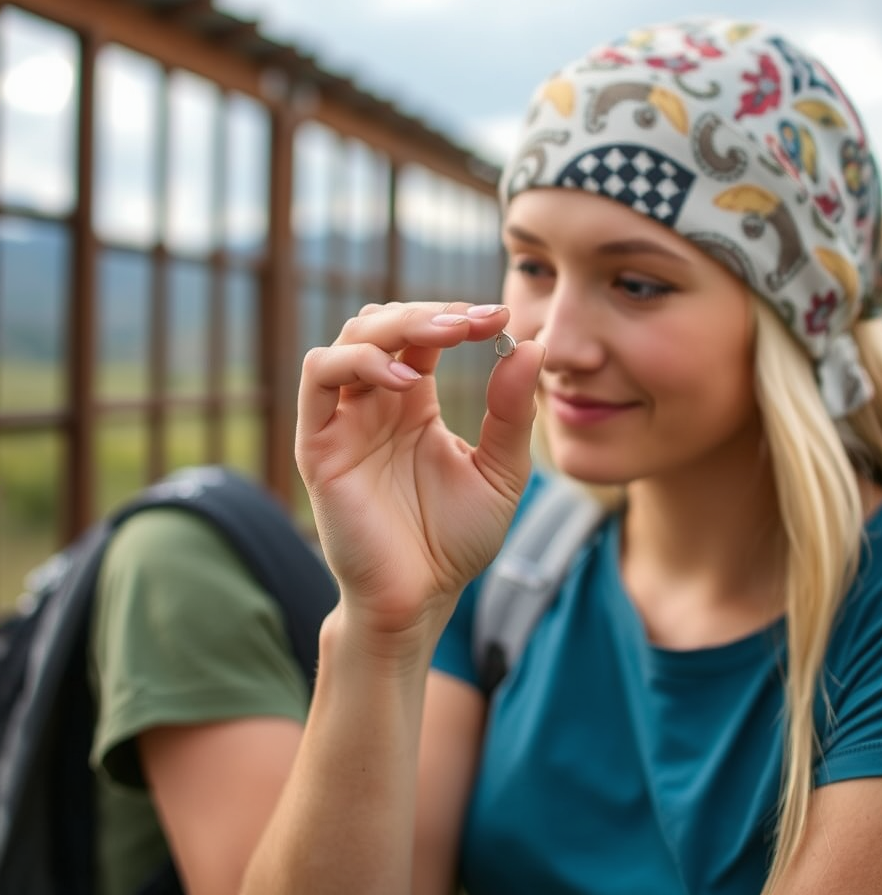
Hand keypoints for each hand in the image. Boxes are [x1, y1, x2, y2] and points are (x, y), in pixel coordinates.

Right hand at [296, 301, 543, 643]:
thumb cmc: (456, 540)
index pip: (426, 336)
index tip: (501, 319)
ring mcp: (345, 419)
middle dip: (430, 313)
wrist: (420, 599)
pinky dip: (356, 361)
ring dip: (396, 325)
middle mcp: (376, 403)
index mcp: (415, 403)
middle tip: (474, 322)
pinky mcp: (319, 444)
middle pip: (385, 323)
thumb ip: (513, 412)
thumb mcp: (501, 470)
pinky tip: (404, 378)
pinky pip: (319, 378)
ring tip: (445, 338)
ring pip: (350, 338)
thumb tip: (532, 346)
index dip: (459, 318)